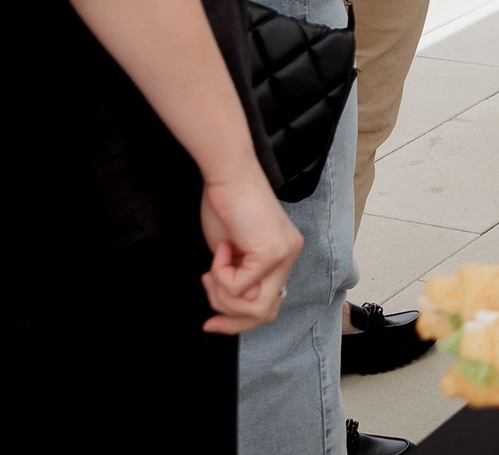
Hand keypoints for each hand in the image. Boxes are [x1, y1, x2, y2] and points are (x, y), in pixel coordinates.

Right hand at [197, 175, 302, 333]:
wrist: (227, 174)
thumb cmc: (224, 204)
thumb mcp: (231, 253)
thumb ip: (237, 279)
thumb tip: (227, 311)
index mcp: (283, 254)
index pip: (268, 306)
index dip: (237, 322)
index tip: (210, 323)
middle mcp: (291, 255)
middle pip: (264, 314)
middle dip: (229, 315)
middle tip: (207, 286)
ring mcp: (285, 255)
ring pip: (253, 308)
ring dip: (222, 294)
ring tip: (213, 268)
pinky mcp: (272, 253)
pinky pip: (239, 287)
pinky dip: (221, 274)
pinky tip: (223, 248)